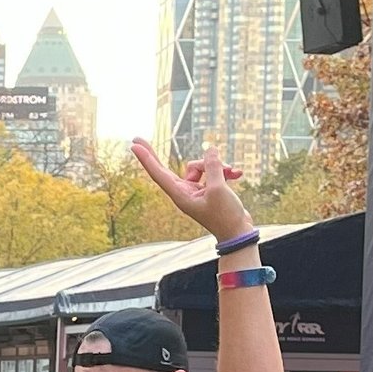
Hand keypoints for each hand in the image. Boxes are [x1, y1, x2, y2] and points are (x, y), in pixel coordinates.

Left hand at [130, 135, 248, 245]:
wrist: (238, 233)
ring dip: (217, 165)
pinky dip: (224, 171)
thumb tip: (210, 150)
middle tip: (136, 138)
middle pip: (166, 168)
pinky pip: (211, 172)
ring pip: (199, 166)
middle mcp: (184, 192)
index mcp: (180, 195)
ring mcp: (195, 190)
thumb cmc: (226, 216)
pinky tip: (237, 174)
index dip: (147, 159)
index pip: (159, 174)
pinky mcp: (207, 189)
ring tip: (232, 172)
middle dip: (154, 153)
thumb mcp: (219, 188)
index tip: (134, 145)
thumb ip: (213, 167)